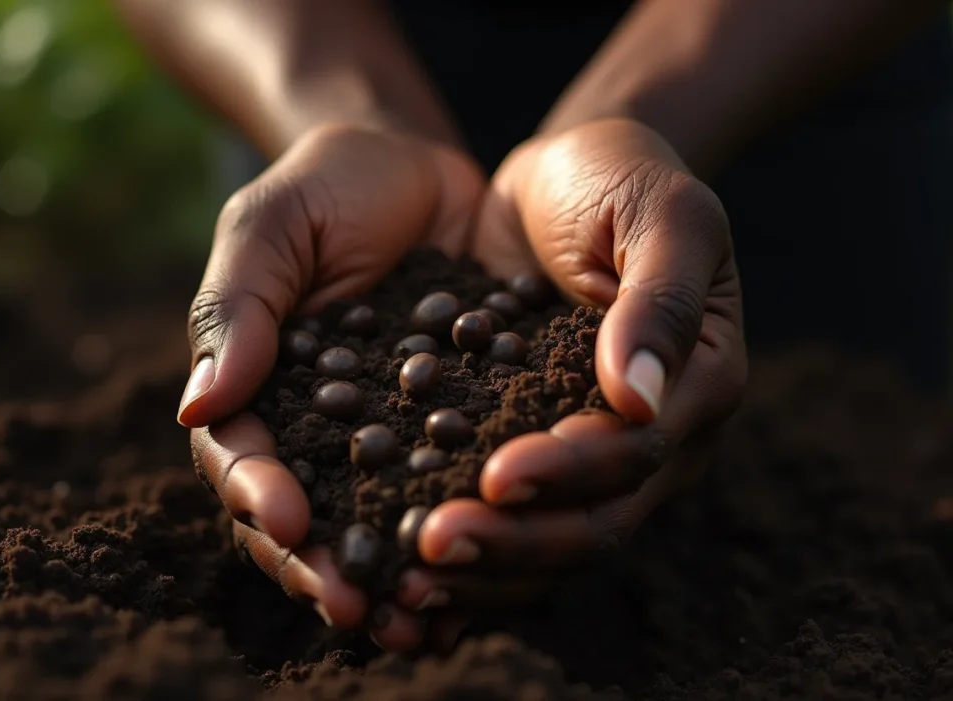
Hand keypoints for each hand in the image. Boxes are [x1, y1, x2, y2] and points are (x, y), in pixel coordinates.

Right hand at [179, 124, 483, 649]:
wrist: (417, 165)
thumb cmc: (328, 187)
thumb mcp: (272, 227)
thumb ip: (237, 309)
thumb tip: (198, 409)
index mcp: (263, 391)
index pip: (245, 459)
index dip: (260, 495)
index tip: (290, 521)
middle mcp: (323, 429)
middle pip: (311, 516)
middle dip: (325, 565)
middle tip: (355, 605)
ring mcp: (392, 435)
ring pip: (383, 521)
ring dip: (395, 575)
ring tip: (417, 620)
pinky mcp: (462, 423)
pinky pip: (456, 488)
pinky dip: (465, 532)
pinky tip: (486, 572)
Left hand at [396, 118, 746, 612]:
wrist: (566, 176)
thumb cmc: (622, 178)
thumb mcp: (663, 212)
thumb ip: (661, 298)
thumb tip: (638, 395)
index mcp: (697, 385)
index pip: (637, 453)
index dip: (569, 474)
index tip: (495, 476)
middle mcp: (653, 438)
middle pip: (592, 523)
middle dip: (514, 542)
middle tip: (429, 546)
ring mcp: (593, 456)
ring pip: (548, 544)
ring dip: (481, 568)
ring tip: (402, 581)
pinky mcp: (535, 452)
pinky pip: (508, 522)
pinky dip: (466, 555)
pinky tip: (399, 568)